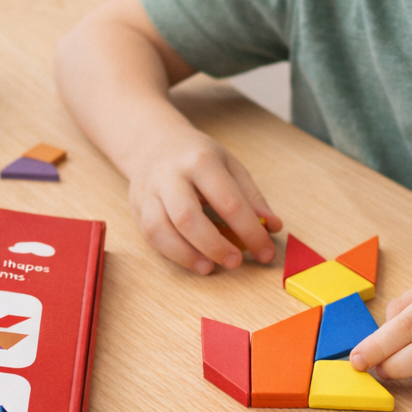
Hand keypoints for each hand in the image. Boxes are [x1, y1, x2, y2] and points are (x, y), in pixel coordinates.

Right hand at [126, 121, 281, 273]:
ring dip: (187, 255)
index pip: (228, 201)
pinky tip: (193, 260)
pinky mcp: (137, 207)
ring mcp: (149, 192)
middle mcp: (171, 175)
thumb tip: (273, 226)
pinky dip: (173, 253)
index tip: (266, 252)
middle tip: (236, 262)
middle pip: (187, 216)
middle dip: (214, 245)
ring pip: (161, 229)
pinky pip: (151, 237)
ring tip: (210, 267)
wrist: (154, 143)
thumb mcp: (230, 166)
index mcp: (201, 161)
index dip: (250, 231)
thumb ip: (251, 197)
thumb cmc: (197, 158)